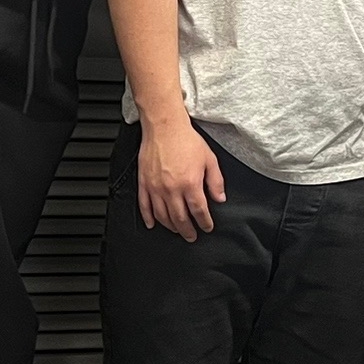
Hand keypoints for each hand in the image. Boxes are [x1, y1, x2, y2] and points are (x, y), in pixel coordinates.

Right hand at [139, 120, 225, 239]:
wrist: (164, 127)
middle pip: (180, 218)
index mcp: (190, 184)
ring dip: (171, 227)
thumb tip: (220, 198)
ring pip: (162, 216)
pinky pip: (144, 206)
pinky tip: (152, 224)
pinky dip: (148, 218)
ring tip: (177, 231)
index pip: (199, 211)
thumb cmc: (186, 140)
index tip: (207, 227)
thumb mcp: (209, 159)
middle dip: (188, 230)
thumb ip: (216, 181)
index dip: (204, 222)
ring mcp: (156, 188)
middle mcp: (172, 189)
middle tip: (192, 236)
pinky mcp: (144, 183)